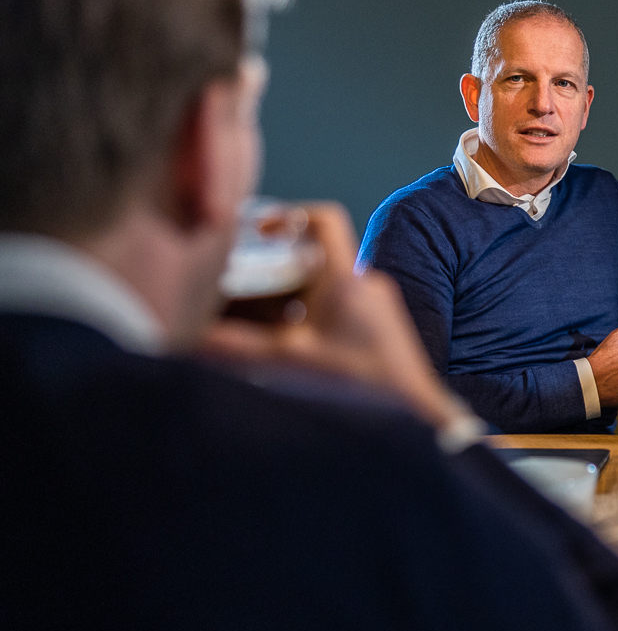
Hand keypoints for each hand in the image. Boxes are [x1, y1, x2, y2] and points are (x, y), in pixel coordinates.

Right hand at [200, 203, 463, 429]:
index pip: (324, 220)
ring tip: (257, 324)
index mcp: (347, 279)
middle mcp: (367, 286)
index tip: (259, 229)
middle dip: (275, 274)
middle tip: (241, 290)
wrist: (414, 416)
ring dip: (290, 302)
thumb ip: (235, 347)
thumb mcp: (288, 361)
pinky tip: (290, 349)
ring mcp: (378, 309)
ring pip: (324, 290)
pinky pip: (340, 311)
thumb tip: (189, 340)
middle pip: (314, 261)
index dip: (289, 214)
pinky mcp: (382, 332)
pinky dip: (310, 320)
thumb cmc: (360, 385)